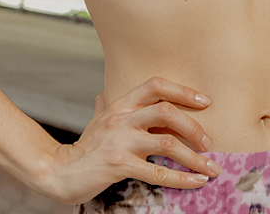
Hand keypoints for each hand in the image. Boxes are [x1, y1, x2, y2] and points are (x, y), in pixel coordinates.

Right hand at [45, 76, 222, 203]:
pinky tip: (195, 182)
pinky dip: (181, 178)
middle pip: (166, 112)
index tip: (204, 101)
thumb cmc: (84, 146)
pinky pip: (157, 171)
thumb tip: (103, 93)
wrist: (59, 171)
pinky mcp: (119, 165)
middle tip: (209, 142)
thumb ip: (105, 105)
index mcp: (121, 104)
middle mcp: (122, 118)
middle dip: (194, 126)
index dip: (182, 90)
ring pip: (166, 142)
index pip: (156, 85)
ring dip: (194, 157)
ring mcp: (121, 141)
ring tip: (210, 168)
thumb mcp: (96, 120)